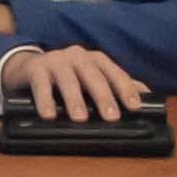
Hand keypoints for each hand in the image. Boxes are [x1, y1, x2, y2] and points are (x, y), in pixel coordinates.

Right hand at [0, 42, 151, 124]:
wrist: (29, 66)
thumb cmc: (67, 75)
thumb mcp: (92, 78)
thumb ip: (116, 85)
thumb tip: (146, 94)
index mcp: (96, 60)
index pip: (114, 73)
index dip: (125, 88)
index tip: (135, 106)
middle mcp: (78, 57)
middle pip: (94, 76)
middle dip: (103, 96)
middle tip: (111, 117)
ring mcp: (57, 61)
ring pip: (68, 80)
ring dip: (74, 99)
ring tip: (79, 119)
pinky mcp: (36, 69)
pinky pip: (41, 85)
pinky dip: (44, 100)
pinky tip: (48, 115)